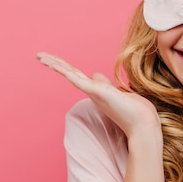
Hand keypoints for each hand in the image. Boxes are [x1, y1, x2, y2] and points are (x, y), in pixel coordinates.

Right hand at [36, 52, 160, 137]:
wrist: (143, 125)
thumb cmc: (134, 111)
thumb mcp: (117, 92)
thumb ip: (104, 84)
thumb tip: (95, 74)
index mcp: (96, 91)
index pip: (77, 75)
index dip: (65, 67)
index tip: (53, 60)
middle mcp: (91, 92)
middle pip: (69, 73)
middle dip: (54, 64)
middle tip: (39, 56)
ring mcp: (93, 92)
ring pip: (70, 74)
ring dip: (54, 64)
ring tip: (40, 57)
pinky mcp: (96, 92)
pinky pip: (76, 79)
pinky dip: (64, 71)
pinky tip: (54, 64)